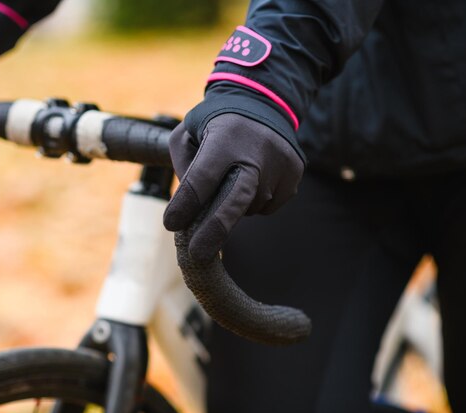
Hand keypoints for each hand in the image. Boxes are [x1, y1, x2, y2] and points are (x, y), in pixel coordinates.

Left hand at [163, 112, 303, 262]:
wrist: (265, 103)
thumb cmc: (216, 122)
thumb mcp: (188, 132)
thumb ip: (183, 166)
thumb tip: (187, 207)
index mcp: (225, 139)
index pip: (202, 179)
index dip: (185, 205)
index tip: (171, 224)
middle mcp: (257, 152)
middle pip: (235, 201)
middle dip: (214, 231)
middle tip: (198, 255)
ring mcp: (280, 166)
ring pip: (250, 207)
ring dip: (233, 208)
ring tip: (230, 181)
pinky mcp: (294, 176)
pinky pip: (268, 205)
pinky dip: (254, 202)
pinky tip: (251, 179)